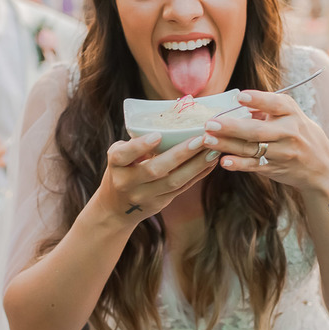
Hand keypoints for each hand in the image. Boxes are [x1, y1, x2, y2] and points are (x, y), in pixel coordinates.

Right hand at [94, 133, 218, 223]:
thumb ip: (137, 143)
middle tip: (200, 139)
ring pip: (174, 181)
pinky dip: (198, 174)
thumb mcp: (120, 157)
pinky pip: (182, 188)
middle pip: (155, 170)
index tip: (158, 135)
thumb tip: (171, 120)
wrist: (117, 209)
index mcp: (116, 165)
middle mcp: (127, 183)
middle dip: (180, 154)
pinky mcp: (160, 203)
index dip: (140, 146)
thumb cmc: (122, 171)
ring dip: (196, 165)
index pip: (124, 155)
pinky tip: (210, 161)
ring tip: (212, 150)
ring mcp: (145, 196)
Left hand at [200, 90, 328, 194]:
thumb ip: (267, 109)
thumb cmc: (300, 134)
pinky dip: (239, 164)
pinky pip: (254, 166)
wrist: (321, 168)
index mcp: (292, 113)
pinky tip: (223, 161)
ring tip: (207, 140)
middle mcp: (289, 133)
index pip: (276, 104)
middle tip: (210, 123)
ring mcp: (282, 153)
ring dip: (227, 145)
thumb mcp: (292, 116)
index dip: (258, 100)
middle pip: (257, 130)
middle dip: (232, 127)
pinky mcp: (276, 168)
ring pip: (251, 149)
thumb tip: (238, 101)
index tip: (240, 97)